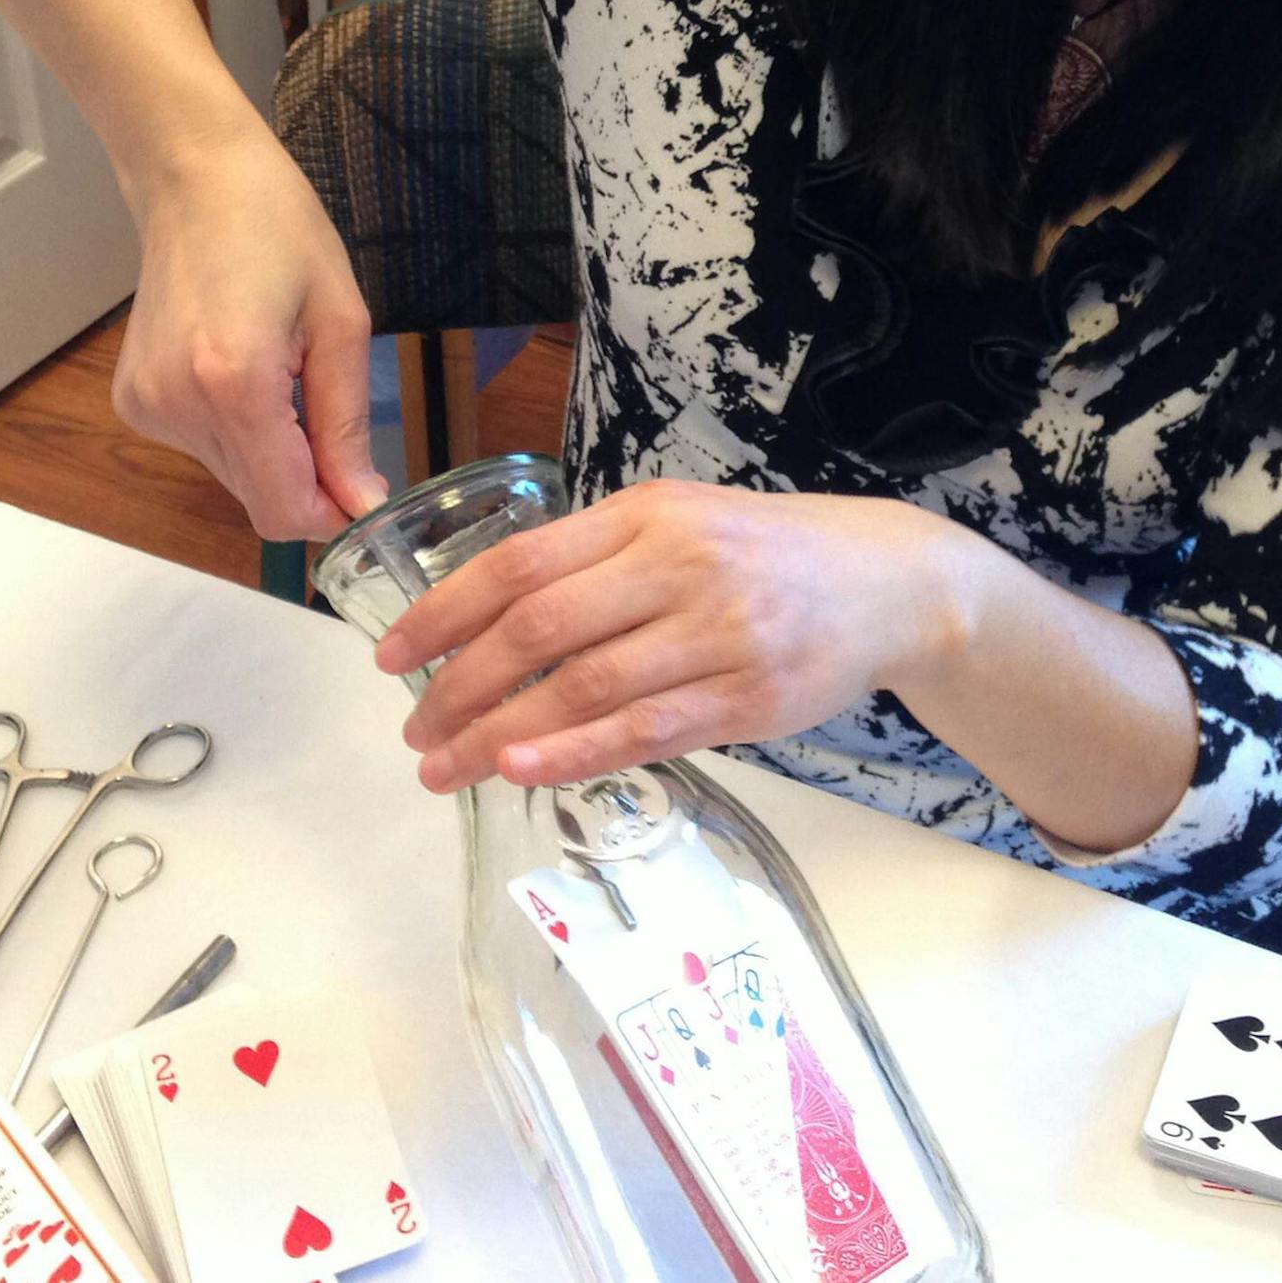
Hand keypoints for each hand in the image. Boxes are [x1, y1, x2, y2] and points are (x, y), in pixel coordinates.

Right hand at [112, 128, 386, 541]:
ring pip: (232, 477)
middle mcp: (178, 405)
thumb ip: (346, 425)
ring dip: (271, 452)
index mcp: (234, 384)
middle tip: (329, 410)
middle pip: (256, 499)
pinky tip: (243, 369)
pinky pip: (203, 447)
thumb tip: (361, 504)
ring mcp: (146, 405)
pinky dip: (236, 430)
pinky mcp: (132, 400)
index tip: (364, 493)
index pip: (281, 507)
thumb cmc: (280, 229)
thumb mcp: (341, 321)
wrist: (194, 178)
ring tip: (283, 373)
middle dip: (306, 480)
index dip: (329, 516)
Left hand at [373, 479, 981, 790]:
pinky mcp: (749, 698)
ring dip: (498, 733)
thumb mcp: (682, 521)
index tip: (389, 655)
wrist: (891, 582)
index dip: (443, 611)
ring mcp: (717, 633)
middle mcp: (678, 565)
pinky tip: (521, 769)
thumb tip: (490, 618)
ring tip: (444, 765)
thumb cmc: (768, 553)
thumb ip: (598, 557)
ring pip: (583, 688)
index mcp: (648, 513)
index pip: (521, 562)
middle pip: (538, 628)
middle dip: (456, 684)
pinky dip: (574, 754)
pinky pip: (645, 732)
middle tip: (412, 728)